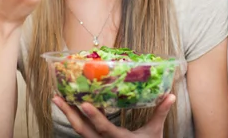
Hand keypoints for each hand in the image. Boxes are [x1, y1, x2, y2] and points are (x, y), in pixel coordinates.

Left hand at [53, 94, 175, 137]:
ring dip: (69, 114)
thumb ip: (160, 113)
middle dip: (68, 113)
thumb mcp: (154, 132)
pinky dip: (77, 119)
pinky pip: (83, 131)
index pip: (103, 128)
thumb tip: (170, 95)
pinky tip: (73, 107)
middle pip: (81, 129)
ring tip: (59, 98)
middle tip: (57, 97)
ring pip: (79, 130)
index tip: (83, 104)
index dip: (94, 117)